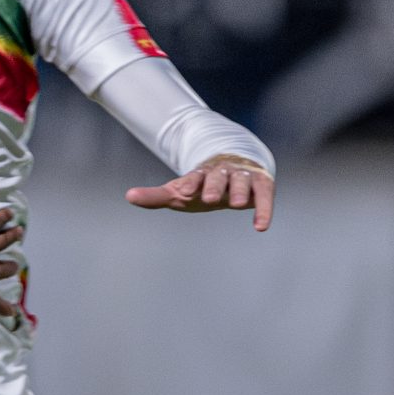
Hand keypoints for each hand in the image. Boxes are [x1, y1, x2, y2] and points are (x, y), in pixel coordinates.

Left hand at [126, 154, 275, 231]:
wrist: (235, 167)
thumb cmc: (202, 186)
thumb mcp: (179, 192)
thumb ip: (156, 196)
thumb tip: (128, 196)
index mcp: (201, 173)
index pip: (195, 176)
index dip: (190, 182)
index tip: (184, 190)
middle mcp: (223, 171)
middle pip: (219, 176)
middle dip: (215, 185)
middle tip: (211, 198)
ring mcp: (243, 176)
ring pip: (243, 180)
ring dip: (241, 191)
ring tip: (238, 204)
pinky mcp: (262, 184)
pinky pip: (265, 195)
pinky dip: (264, 209)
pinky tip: (261, 227)